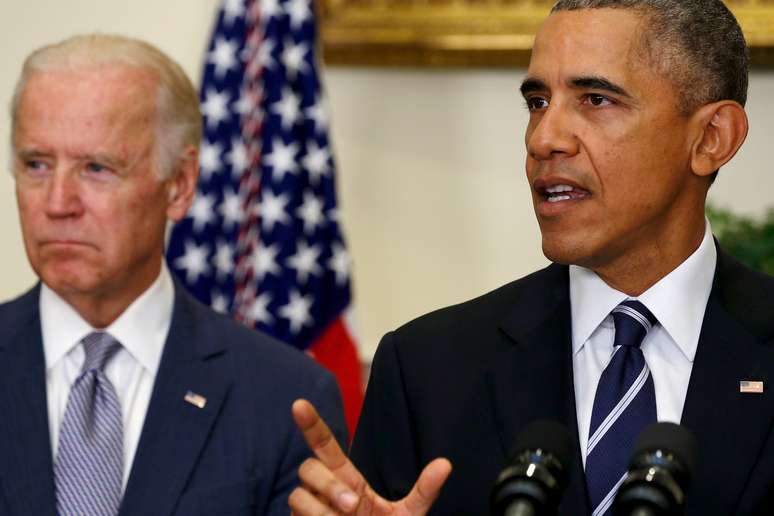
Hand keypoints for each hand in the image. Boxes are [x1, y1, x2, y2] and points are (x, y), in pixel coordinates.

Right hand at [289, 399, 451, 514]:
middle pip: (308, 467)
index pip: (324, 445)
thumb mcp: (409, 514)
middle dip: (329, 484)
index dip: (311, 424)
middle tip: (354, 505)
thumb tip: (446, 464)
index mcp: (347, 479)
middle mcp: (324, 491)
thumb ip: (424, 490)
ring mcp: (310, 510)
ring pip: (298, 494)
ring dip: (321, 508)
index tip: (299, 404)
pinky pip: (296, 515)